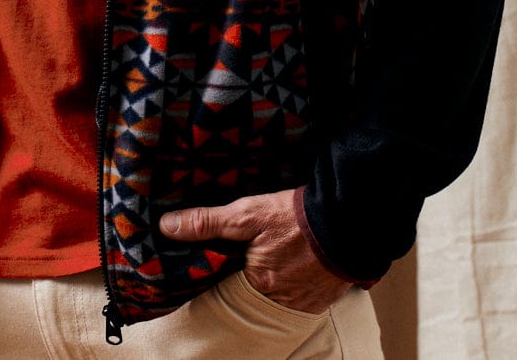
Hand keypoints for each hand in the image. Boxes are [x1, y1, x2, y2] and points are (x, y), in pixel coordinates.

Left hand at [159, 189, 349, 313]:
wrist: (349, 220)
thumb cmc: (296, 217)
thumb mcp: (247, 213)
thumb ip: (206, 223)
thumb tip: (167, 227)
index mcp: (258, 282)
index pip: (227, 284)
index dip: (221, 269)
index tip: (217, 256)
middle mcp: (279, 300)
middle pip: (252, 290)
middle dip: (247, 274)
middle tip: (247, 252)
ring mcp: (303, 302)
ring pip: (275, 294)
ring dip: (271, 278)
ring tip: (271, 255)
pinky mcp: (322, 298)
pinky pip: (298, 296)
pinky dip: (292, 282)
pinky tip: (291, 262)